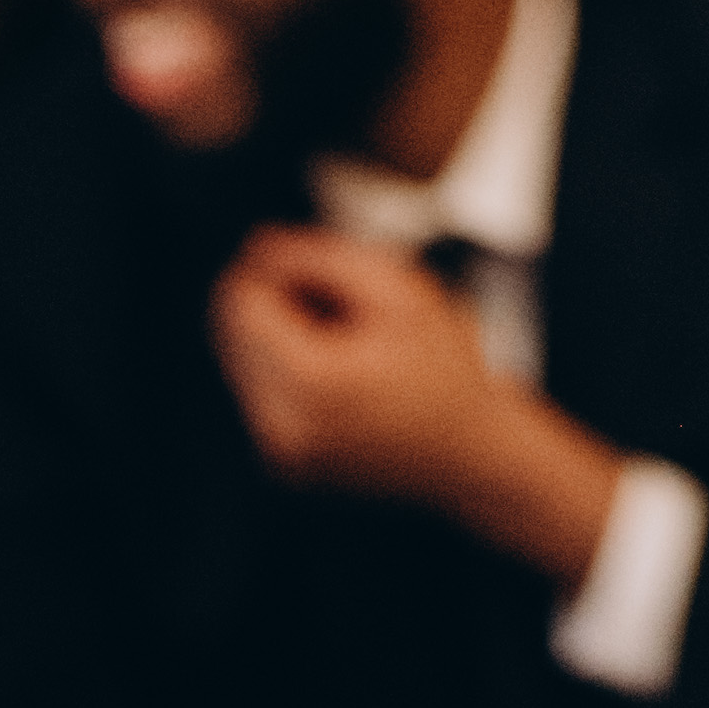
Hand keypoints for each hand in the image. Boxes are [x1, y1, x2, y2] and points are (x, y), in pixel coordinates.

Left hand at [209, 232, 617, 583]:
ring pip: (244, 360)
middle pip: (235, 331)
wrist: (473, 451)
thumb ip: (321, 258)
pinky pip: (263, 390)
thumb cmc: (447, 366)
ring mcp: (280, 450)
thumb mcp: (398, 288)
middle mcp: (280, 424)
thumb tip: (258, 246)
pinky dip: (293, 368)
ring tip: (355, 340)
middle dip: (281, 304)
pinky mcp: (286, 460)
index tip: (333, 275)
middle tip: (352, 307)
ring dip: (286, 335)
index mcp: (309, 382)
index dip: (277, 271)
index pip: (241, 302)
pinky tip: (348, 371)